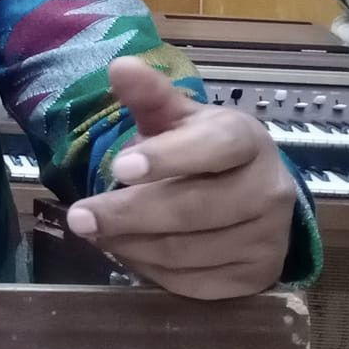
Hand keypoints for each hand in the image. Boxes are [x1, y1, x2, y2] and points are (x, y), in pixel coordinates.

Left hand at [65, 57, 295, 299]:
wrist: (254, 195)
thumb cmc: (204, 151)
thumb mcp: (178, 118)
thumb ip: (150, 95)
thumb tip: (119, 66)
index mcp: (247, 140)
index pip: (214, 147)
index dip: (167, 157)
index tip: (118, 167)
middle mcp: (268, 190)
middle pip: (195, 207)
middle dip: (129, 214)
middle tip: (79, 217)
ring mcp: (267, 238)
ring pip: (189, 251)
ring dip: (133, 245)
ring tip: (98, 233)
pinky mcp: (257, 277)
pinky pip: (194, 282)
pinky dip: (153, 270)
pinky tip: (128, 252)